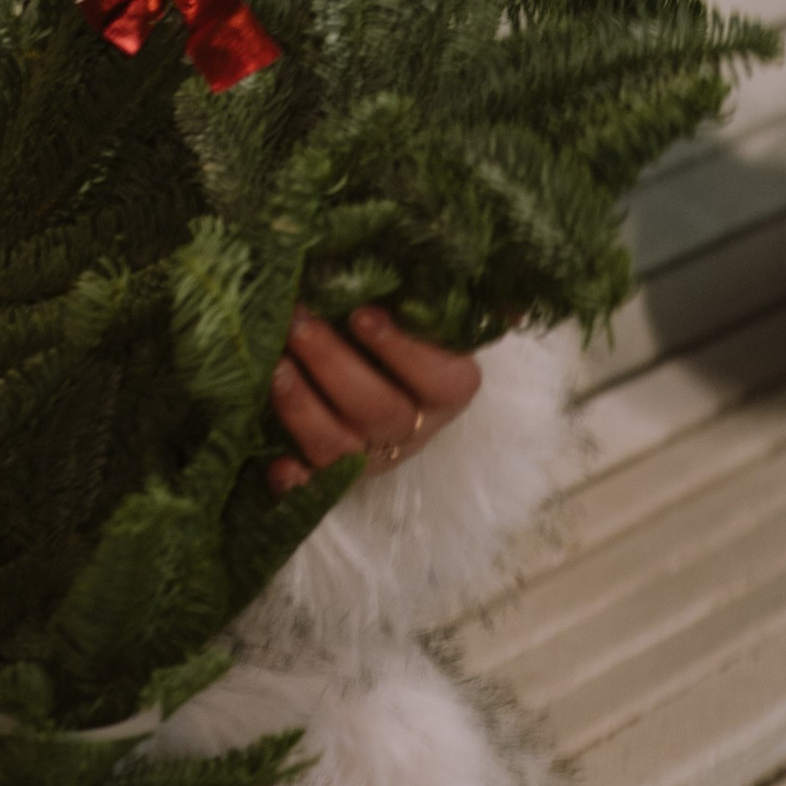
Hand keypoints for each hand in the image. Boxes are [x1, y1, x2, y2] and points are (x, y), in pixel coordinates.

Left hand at [267, 303, 482, 493]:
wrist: (383, 376)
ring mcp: (370, 454)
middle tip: (297, 322)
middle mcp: (412, 427)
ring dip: (303, 409)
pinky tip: (276, 465)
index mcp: (447, 388)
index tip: (362, 313)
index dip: (400, 349)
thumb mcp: (436, 314)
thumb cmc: (408, 332)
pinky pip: (313, 485)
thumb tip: (512, 304)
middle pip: (378, 409)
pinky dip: (296, 480)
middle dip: (334, 365)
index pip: (438, 378)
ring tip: (273, 367)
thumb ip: (461, 301)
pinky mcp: (332, 472)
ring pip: (340, 447)